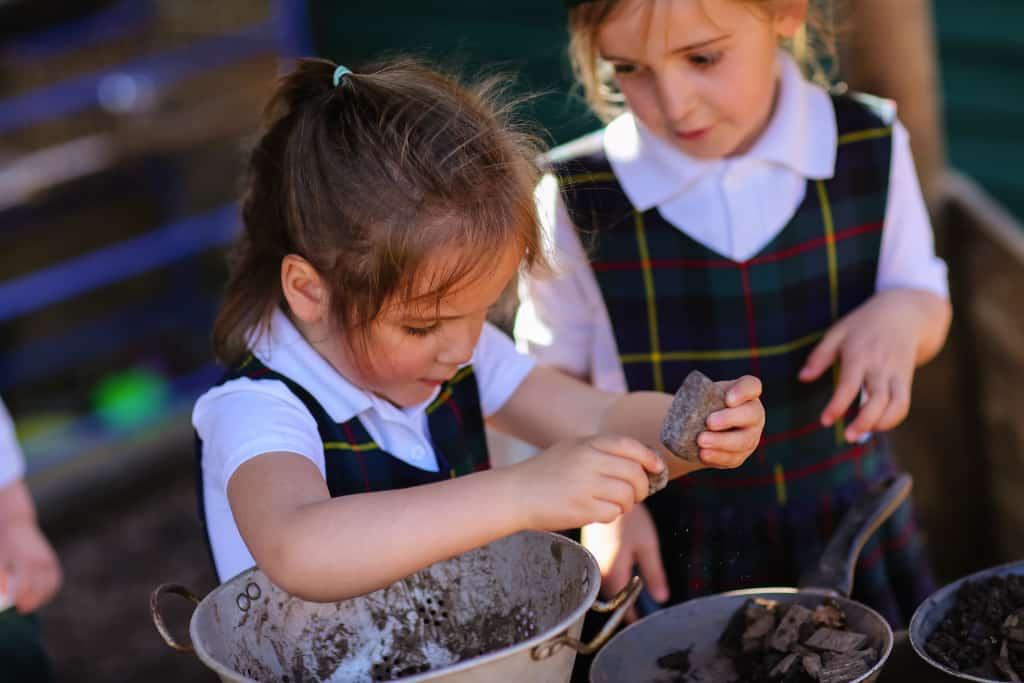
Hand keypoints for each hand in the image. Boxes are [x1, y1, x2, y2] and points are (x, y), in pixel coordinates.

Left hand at [0, 521, 61, 612]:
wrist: (16, 525)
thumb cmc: (3, 545)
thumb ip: (2, 580)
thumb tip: (4, 596)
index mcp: (25, 561)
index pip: (26, 586)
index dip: (21, 599)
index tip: (17, 607)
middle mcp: (40, 561)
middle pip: (40, 588)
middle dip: (33, 601)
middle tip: (23, 609)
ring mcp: (48, 560)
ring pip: (51, 585)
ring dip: (43, 597)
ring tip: (31, 603)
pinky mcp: (52, 561)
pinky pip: (55, 579)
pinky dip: (50, 590)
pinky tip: (41, 596)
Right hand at [512, 435, 663, 531]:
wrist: (517, 494)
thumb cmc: (547, 473)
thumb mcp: (573, 450)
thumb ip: (603, 452)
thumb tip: (643, 463)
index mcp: (588, 444)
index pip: (630, 446)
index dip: (649, 457)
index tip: (657, 468)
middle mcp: (589, 461)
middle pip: (635, 474)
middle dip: (642, 487)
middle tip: (636, 494)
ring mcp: (586, 485)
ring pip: (628, 496)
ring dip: (627, 504)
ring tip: (614, 504)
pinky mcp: (583, 509)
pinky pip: (613, 513)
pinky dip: (611, 515)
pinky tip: (598, 512)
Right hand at [582, 503, 666, 622]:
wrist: (606, 495)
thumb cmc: (630, 519)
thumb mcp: (647, 546)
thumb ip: (654, 574)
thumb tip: (661, 599)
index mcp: (613, 571)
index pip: (621, 606)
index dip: (632, 617)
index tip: (643, 623)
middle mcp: (598, 571)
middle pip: (612, 599)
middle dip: (626, 604)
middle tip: (643, 607)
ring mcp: (592, 563)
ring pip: (605, 588)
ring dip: (619, 591)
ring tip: (636, 589)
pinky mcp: (590, 555)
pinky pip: (601, 575)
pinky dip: (613, 578)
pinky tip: (624, 570)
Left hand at [698, 375, 764, 467]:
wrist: (697, 429)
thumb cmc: (702, 405)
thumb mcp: (702, 396)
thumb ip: (701, 396)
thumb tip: (690, 404)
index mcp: (745, 393)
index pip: (752, 386)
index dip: (743, 391)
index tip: (728, 399)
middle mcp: (753, 413)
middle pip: (751, 414)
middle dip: (730, 418)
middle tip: (709, 422)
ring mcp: (751, 435)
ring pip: (743, 440)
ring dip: (721, 441)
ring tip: (701, 440)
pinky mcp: (741, 454)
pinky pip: (733, 457)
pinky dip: (717, 456)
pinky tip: (704, 453)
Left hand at [799, 289, 931, 441]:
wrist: (905, 314)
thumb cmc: (864, 324)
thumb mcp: (838, 332)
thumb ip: (820, 356)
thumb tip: (802, 378)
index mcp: (860, 354)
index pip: (849, 385)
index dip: (837, 406)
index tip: (825, 421)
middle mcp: (880, 366)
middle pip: (878, 399)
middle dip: (864, 422)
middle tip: (847, 437)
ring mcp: (896, 373)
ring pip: (896, 405)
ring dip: (881, 424)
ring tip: (860, 434)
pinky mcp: (906, 379)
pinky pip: (904, 404)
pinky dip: (892, 419)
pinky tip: (874, 425)